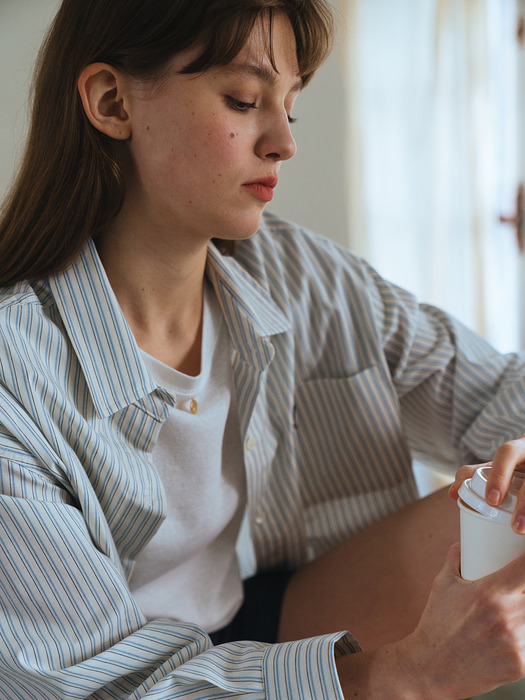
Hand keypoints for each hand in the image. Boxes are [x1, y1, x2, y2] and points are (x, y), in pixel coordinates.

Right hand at [396, 543, 524, 698]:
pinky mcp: (521, 664)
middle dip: (524, 592)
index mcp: (489, 592)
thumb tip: (463, 545)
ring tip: (510, 614)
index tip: (521, 561)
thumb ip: (455, 560)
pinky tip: (506, 638)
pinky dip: (522, 639)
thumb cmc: (437, 624)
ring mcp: (516, 642)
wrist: (431, 667)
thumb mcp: (442, 584)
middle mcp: (506, 615)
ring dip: (523, 614)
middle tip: (514, 593)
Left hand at [448, 436, 524, 532]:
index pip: (507, 453)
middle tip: (516, 527)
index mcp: (520, 448)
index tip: (492, 501)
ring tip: (524, 530)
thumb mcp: (500, 465)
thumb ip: (476, 474)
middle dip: (524, 502)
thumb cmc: (519, 464)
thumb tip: (453, 493)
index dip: (499, 475)